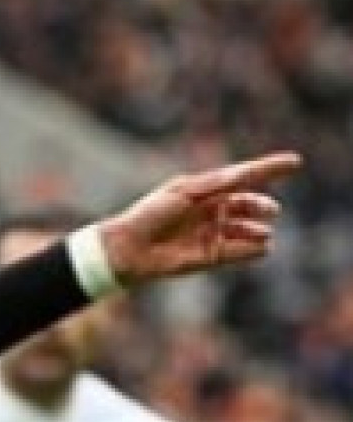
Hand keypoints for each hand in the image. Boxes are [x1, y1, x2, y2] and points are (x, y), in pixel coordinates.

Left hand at [98, 151, 300, 284]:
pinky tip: (262, 247)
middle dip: (261, 206)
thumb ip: (216, 183)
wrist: (127, 249)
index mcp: (207, 190)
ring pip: (245, 231)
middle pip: (248, 205)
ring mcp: (210, 235)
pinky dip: (249, 250)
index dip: (270, 169)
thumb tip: (246, 174)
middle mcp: (212, 212)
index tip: (295, 163)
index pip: (245, 177)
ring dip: (257, 232)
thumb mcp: (185, 191)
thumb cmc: (151, 214)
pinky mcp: (206, 258)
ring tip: (265, 234)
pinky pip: (234, 253)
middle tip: (270, 210)